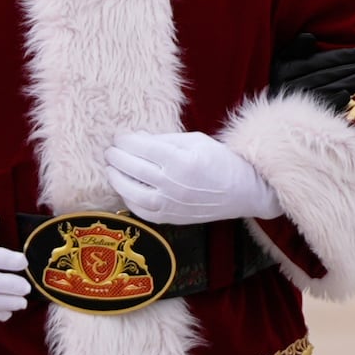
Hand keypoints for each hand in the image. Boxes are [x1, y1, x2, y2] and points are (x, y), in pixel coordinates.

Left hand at [107, 130, 275, 225]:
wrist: (244, 191)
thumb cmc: (221, 161)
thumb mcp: (196, 141)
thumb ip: (165, 140)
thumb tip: (137, 138)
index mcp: (181, 160)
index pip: (141, 147)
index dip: (126, 140)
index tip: (119, 136)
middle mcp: (173, 184)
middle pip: (132, 168)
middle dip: (117, 156)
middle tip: (110, 151)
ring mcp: (171, 204)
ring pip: (131, 192)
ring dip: (117, 179)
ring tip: (111, 169)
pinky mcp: (171, 218)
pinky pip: (141, 211)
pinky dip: (129, 199)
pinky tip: (126, 189)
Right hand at [269, 31, 354, 113]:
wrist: (274, 120)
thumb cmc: (281, 84)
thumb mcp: (282, 62)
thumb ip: (296, 48)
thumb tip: (311, 37)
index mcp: (285, 71)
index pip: (318, 62)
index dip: (340, 57)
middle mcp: (290, 87)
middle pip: (328, 75)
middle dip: (351, 69)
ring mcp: (299, 104)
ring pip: (331, 89)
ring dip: (352, 82)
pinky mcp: (307, 119)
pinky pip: (326, 107)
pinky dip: (339, 100)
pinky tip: (351, 94)